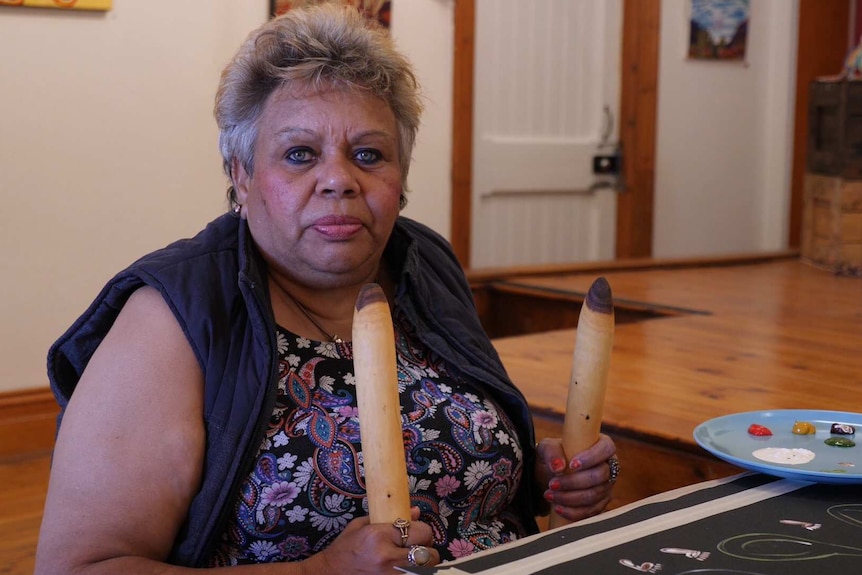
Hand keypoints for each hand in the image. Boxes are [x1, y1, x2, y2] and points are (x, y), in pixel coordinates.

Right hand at [306, 507, 439, 573]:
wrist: (331, 573)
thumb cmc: (346, 548)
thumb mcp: (362, 525)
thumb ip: (391, 517)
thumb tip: (416, 512)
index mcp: (380, 536)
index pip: (421, 532)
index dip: (422, 531)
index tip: (416, 532)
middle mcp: (389, 558)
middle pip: (429, 554)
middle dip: (427, 548)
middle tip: (417, 546)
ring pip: (427, 569)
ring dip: (424, 563)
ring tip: (412, 558)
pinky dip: (415, 571)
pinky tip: (406, 567)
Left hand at [536, 434, 616, 521]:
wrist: (547, 475)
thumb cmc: (552, 456)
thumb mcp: (546, 448)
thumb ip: (551, 452)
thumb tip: (559, 467)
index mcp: (600, 445)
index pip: (606, 448)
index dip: (592, 457)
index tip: (572, 465)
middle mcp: (607, 466)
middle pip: (599, 475)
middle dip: (574, 482)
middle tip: (552, 484)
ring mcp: (606, 486)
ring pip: (594, 495)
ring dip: (570, 498)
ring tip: (550, 495)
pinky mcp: (600, 503)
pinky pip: (591, 511)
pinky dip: (574, 512)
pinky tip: (558, 508)